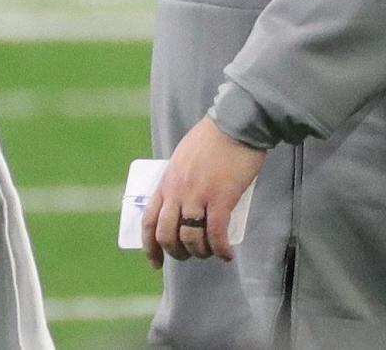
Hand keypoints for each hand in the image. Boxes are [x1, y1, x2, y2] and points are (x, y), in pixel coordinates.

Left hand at [142, 116, 264, 268]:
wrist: (235, 123)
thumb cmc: (212, 137)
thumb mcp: (183, 157)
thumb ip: (178, 180)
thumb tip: (181, 203)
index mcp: (167, 181)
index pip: (149, 221)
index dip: (150, 247)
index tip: (155, 262)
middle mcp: (178, 192)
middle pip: (167, 235)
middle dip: (177, 252)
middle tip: (190, 254)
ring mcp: (198, 196)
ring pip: (191, 238)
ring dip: (200, 252)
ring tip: (211, 251)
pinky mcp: (221, 198)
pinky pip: (216, 234)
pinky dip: (220, 249)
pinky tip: (227, 254)